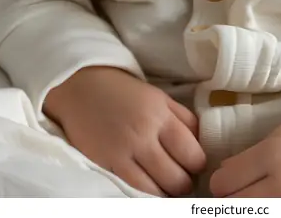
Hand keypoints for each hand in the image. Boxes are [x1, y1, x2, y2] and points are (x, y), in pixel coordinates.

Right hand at [43, 66, 206, 195]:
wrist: (80, 87)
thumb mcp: (157, 96)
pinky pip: (135, 189)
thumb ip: (180, 117)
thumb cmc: (122, 90)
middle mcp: (146, 133)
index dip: (199, 164)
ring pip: (159, 188)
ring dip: (168, 192)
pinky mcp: (109, 163)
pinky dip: (148, 194)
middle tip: (183, 179)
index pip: (193, 152)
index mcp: (161, 113)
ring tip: (168, 186)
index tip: (196, 165)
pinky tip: (151, 190)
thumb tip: (200, 142)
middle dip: (185, 182)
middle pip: (178, 176)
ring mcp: (126, 151)